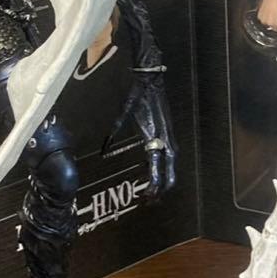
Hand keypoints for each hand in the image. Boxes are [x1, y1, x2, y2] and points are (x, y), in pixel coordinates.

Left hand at [103, 70, 176, 199]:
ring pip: (173, 164)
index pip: (158, 166)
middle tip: (152, 200)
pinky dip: (165, 167)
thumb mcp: (124, 112)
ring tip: (155, 191)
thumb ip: (114, 131)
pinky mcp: (169, 131)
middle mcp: (165, 137)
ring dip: (165, 179)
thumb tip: (103, 149)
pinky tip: (155, 171)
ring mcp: (169, 135)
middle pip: (171, 170)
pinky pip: (170, 155)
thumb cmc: (138, 94)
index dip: (154, 183)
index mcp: (155, 134)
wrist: (152, 78)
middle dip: (163, 187)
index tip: (148, 195)